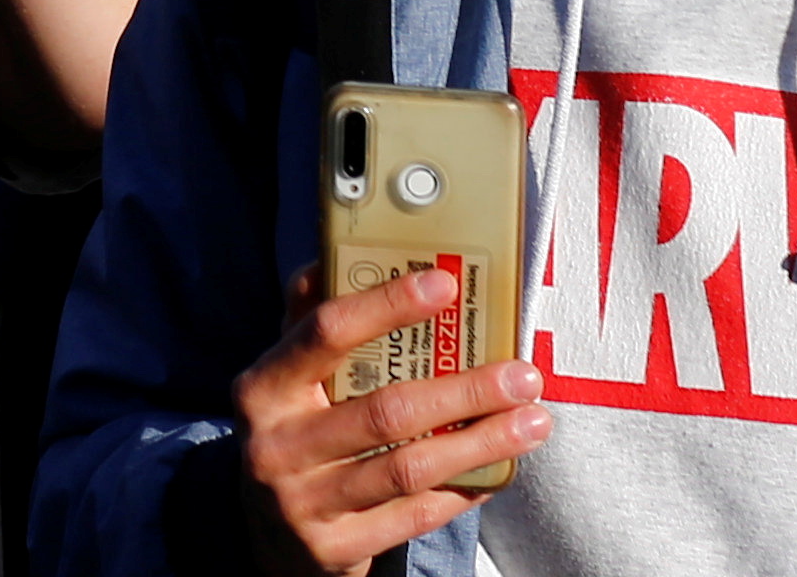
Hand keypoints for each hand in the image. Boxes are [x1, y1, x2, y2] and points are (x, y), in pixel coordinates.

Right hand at [227, 263, 552, 569]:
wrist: (264, 532)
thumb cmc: (292, 430)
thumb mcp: (287, 375)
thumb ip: (311, 318)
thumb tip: (338, 250)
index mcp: (263, 387)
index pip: (326, 334)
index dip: (387, 306)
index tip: (446, 285)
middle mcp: (277, 446)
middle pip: (385, 411)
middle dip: (465, 390)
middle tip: (523, 375)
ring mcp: (305, 503)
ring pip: (409, 469)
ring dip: (480, 443)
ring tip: (533, 422)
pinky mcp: (335, 548)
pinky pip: (414, 516)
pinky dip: (462, 491)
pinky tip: (498, 469)